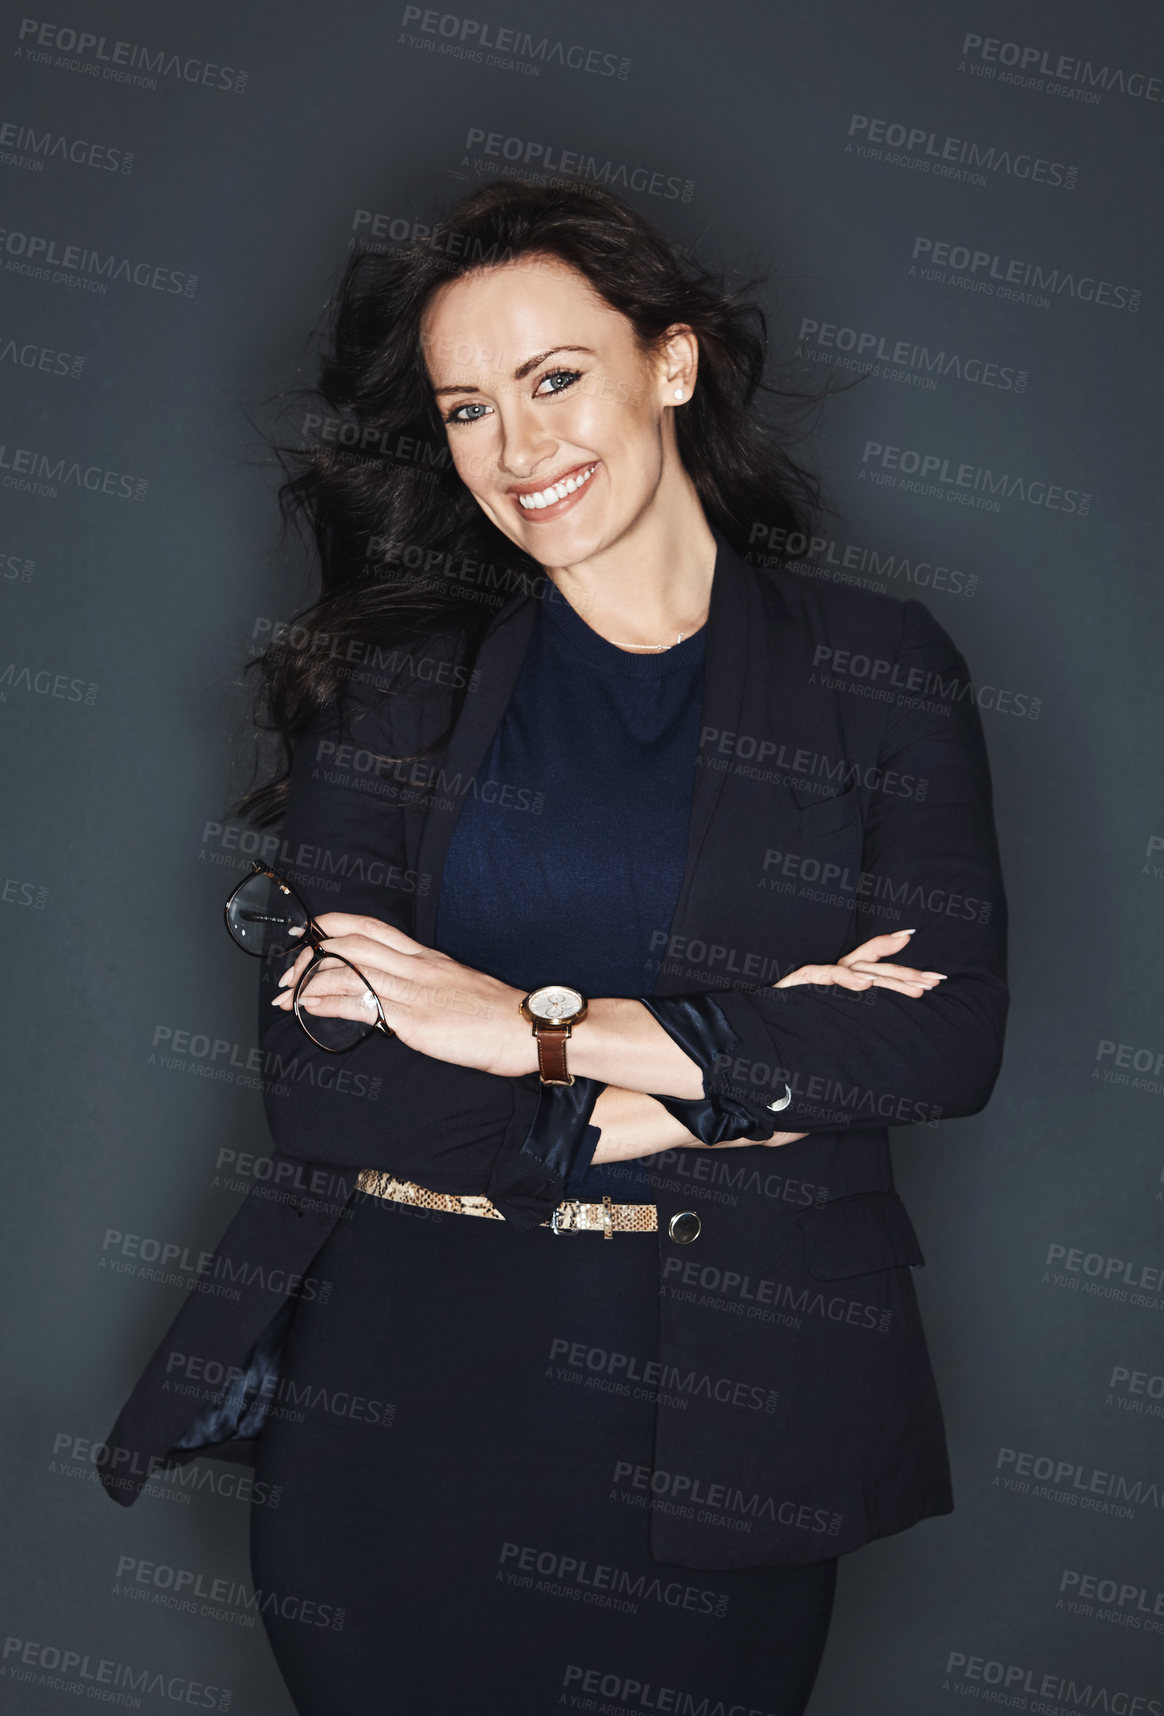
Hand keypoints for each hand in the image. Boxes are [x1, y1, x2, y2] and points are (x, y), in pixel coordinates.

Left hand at [270, 913, 537, 1076]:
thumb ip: (428, 984)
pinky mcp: (412, 1020)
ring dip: (308, 981)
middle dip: (311, 954)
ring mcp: (412, 992)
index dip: (334, 924)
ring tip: (286, 994)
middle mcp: (415, 967)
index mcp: (427, 956)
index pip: (371, 927)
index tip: (310, 932)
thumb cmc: (498, 1014)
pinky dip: (327, 1004)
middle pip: (350, 944)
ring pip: (348, 970)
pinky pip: (359, 1005)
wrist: (525, 1028)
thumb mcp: (459, 986)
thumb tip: (401, 995)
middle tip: (289, 970)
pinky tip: (308, 1008)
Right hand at [774, 929, 944, 997]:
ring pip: (860, 971)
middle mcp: (832, 969)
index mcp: (840, 972)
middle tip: (937, 979)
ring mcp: (819, 974)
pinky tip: (866, 984)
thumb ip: (849, 992)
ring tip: (917, 987)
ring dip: (890, 979)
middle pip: (875, 966)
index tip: (914, 937)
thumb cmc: (790, 1010)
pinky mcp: (803, 982)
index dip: (891, 944)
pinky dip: (847, 980)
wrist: (756, 1017)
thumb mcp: (826, 1005)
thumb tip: (874, 992)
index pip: (870, 955)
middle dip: (908, 972)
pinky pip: (828, 978)